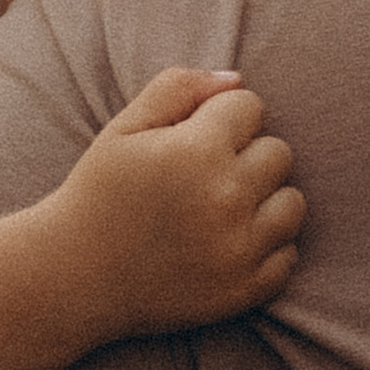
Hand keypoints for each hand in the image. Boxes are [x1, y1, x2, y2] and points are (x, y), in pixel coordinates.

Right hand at [52, 66, 303, 338]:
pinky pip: (288, 254)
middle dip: (247, 154)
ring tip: (223, 206)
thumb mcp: (123, 127)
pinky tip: (227, 241)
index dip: (222, 116)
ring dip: (265, 199)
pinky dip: (266, 246)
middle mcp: (226, 198)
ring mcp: (240, 248)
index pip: (250, 106)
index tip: (194, 136)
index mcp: (196, 149)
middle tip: (206, 173)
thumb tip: (236, 79)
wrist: (77, 276)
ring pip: (293, 203)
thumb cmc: (99, 193)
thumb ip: (177, 88)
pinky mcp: (246, 289)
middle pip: (279, 152)